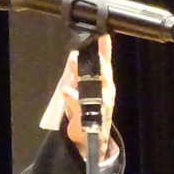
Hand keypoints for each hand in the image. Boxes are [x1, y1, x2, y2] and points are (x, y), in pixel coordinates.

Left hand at [60, 34, 115, 158]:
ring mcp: (100, 104)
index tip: (104, 36)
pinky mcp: (90, 116)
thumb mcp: (85, 89)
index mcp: (106, 84)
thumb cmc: (90, 110)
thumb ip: (80, 73)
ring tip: (73, 61)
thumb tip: (74, 55)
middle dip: (96, 60)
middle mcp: (106, 92)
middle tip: (87, 48)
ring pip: (92, 87)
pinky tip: (66, 90)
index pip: (106, 63)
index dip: (105, 49)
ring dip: (81, 74)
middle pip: (102, 73)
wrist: (92, 137)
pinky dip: (72, 97)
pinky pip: (80, 105)